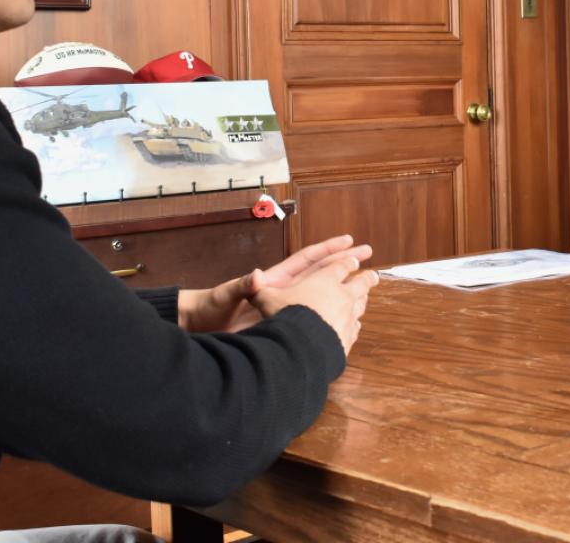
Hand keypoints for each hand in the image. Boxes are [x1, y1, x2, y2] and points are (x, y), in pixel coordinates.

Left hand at [177, 234, 372, 333]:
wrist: (201, 328)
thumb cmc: (210, 308)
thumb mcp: (225, 295)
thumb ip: (241, 285)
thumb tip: (254, 276)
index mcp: (274, 279)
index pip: (307, 259)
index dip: (328, 249)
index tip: (350, 241)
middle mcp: (283, 291)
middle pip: (321, 273)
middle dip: (345, 263)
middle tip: (369, 255)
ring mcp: (285, 308)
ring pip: (321, 296)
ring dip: (343, 289)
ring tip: (366, 286)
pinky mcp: (283, 325)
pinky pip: (312, 318)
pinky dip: (331, 316)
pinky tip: (347, 319)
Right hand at [253, 254, 376, 354]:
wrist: (301, 347)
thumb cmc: (285, 318)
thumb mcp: (267, 300)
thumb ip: (260, 290)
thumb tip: (253, 278)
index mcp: (325, 280)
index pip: (340, 266)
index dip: (347, 262)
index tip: (355, 259)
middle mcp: (342, 296)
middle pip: (360, 283)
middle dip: (367, 278)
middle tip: (374, 275)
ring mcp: (348, 317)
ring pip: (361, 305)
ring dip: (363, 300)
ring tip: (365, 298)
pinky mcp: (348, 338)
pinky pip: (355, 328)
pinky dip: (355, 325)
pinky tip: (355, 326)